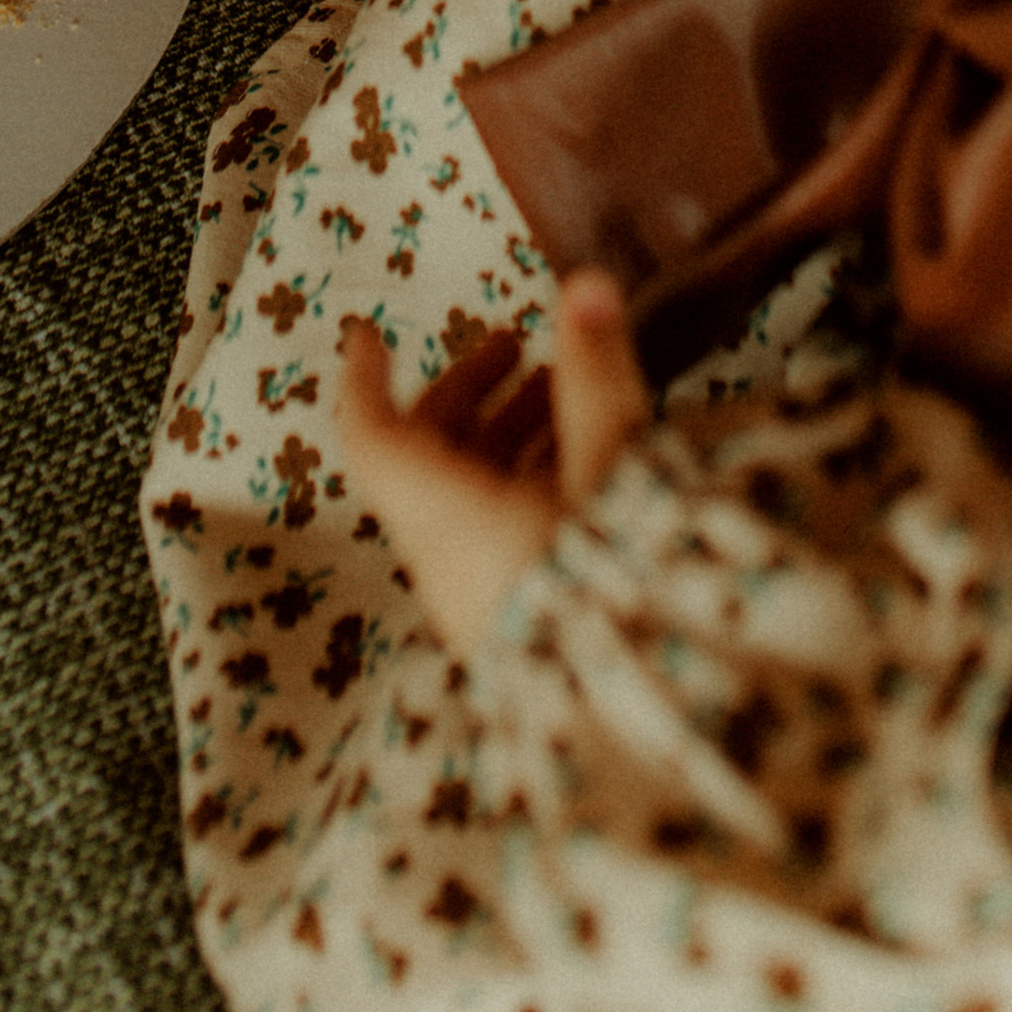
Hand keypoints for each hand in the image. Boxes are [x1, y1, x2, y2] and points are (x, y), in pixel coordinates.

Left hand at [338, 271, 651, 660]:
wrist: (645, 726)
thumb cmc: (618, 590)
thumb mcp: (614, 467)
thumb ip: (597, 377)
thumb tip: (584, 285)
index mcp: (448, 517)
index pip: (374, 438)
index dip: (366, 379)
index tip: (370, 331)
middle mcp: (447, 560)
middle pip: (428, 459)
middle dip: (470, 393)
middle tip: (517, 345)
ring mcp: (478, 598)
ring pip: (470, 496)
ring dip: (509, 434)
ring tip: (568, 392)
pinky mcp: (515, 626)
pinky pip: (500, 535)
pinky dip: (527, 481)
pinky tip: (584, 460)